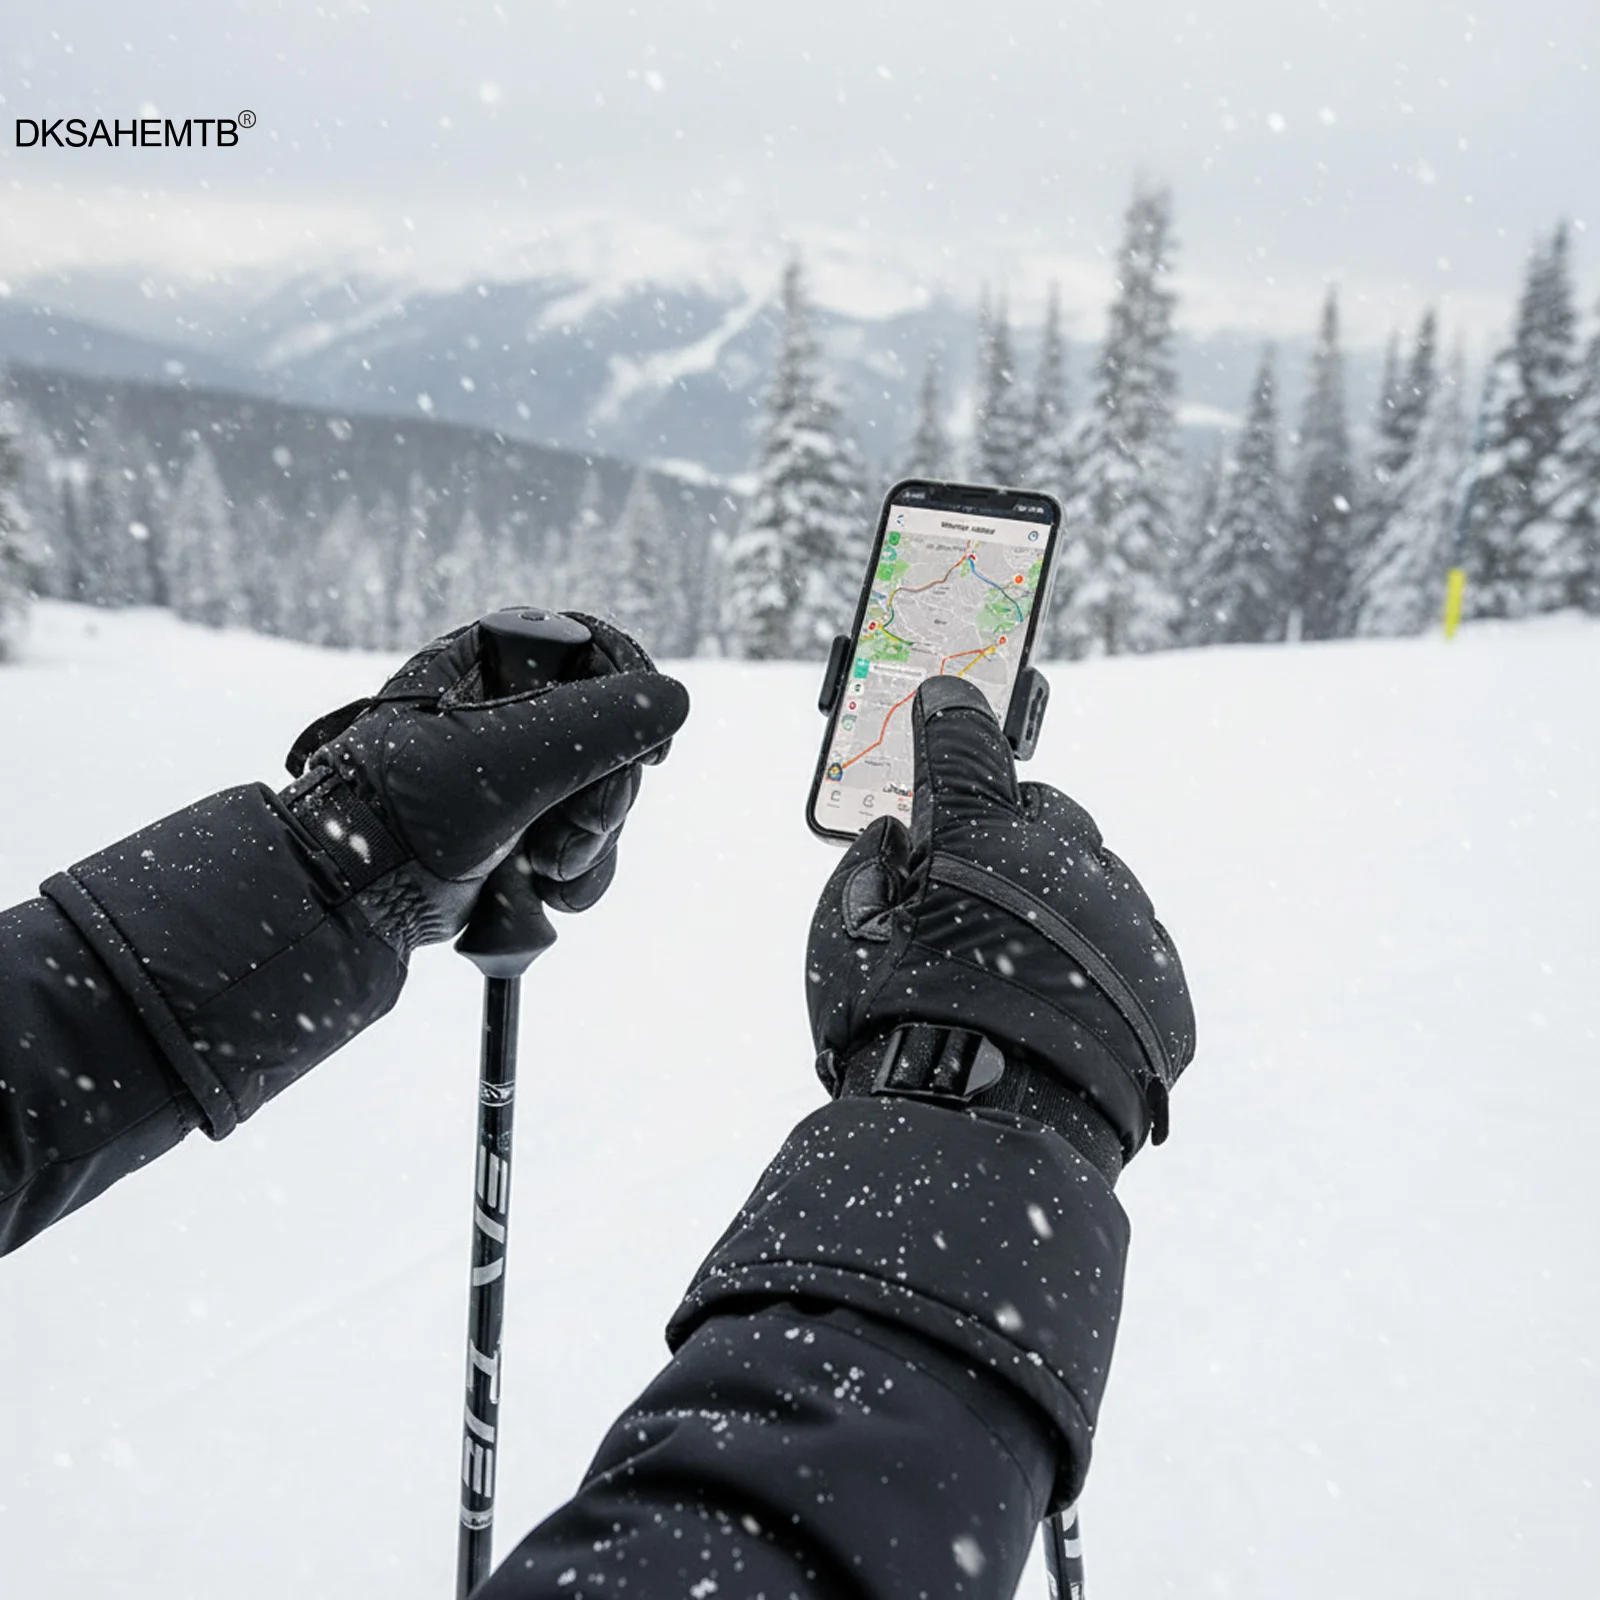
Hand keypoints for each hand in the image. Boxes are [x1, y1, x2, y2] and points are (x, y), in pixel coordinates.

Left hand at [282, 612, 688, 952]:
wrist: (353, 900)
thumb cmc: (408, 813)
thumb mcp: (510, 757)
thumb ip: (599, 723)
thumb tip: (674, 699)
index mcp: (488, 661)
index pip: (591, 646)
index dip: (633, 690)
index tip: (652, 754)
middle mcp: (506, 708)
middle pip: (612, 730)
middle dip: (604, 796)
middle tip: (572, 835)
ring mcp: (516, 770)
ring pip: (606, 791)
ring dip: (594, 841)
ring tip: (549, 870)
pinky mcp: (521, 826)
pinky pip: (588, 836)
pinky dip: (583, 869)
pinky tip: (554, 892)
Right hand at [806, 675, 1193, 1172]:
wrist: (989, 1137)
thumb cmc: (895, 1034)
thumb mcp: (841, 941)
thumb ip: (867, 870)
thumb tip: (900, 835)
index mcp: (982, 838)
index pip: (965, 749)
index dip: (950, 725)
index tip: (945, 702)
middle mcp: (1068, 861)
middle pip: (1050, 816)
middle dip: (1013, 837)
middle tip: (975, 892)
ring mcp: (1127, 924)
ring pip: (1098, 886)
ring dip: (1061, 907)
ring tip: (1018, 974)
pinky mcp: (1164, 990)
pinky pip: (1131, 954)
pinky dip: (1099, 969)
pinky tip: (1062, 1013)